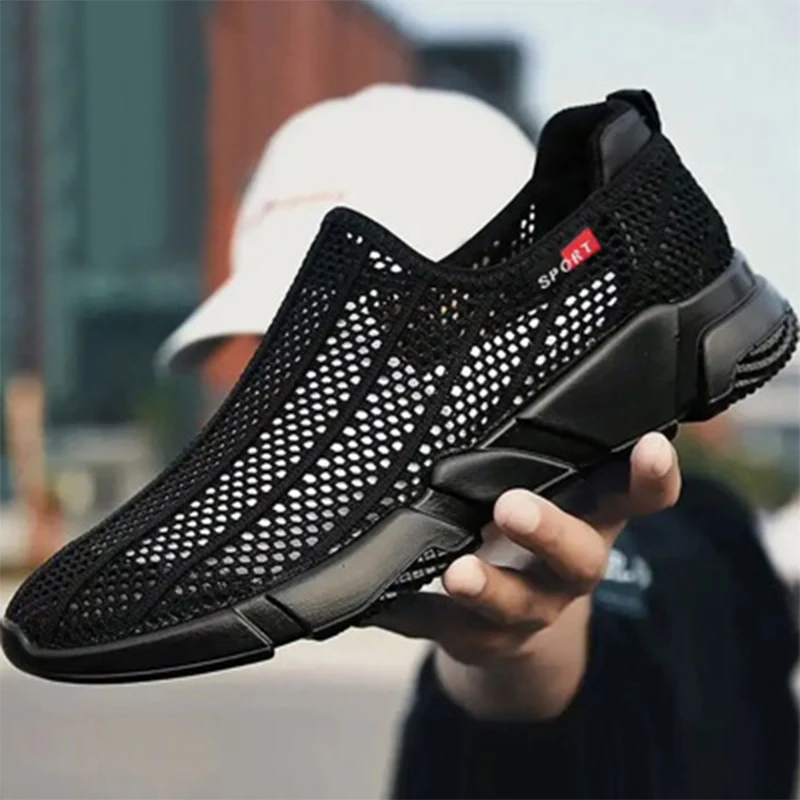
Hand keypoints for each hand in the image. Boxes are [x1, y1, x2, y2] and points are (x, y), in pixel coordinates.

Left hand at [369, 432, 681, 718]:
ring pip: (516, 604)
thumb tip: (497, 365)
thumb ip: (544, 448)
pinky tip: (385, 602)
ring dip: (488, 586)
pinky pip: (444, 629)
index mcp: (592, 519)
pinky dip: (413, 614)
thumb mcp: (552, 488)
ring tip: (459, 572)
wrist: (512, 622)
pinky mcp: (480, 638)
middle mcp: (569, 569)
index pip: (637, 498)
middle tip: (511, 506)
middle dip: (548, 532)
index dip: (652, 477)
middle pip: (578, 557)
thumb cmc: (533, 529)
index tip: (652, 445)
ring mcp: (529, 610)